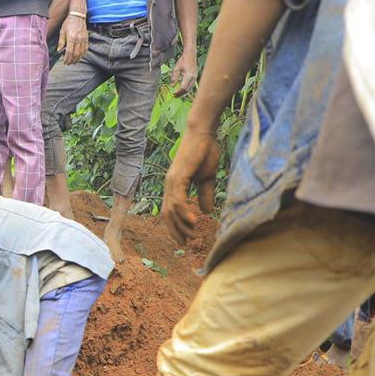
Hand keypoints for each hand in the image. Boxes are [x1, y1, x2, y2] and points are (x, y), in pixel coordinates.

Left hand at [58, 15, 88, 64]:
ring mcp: (83, 39)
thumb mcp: (62, 32)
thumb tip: (59, 50)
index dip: (67, 59)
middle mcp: (78, 39)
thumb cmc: (68, 23)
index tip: (64, 62)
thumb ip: (61, 42)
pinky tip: (80, 56)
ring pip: (81, 53)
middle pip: (76, 54)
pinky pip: (86, 49)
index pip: (69, 52)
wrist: (78, 15)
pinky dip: (83, 54)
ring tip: (73, 62)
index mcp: (71, 38)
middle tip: (68, 63)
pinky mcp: (86, 38)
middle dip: (72, 60)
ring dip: (77, 59)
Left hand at [161, 128, 220, 244]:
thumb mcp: (207, 178)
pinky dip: (183, 212)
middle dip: (177, 230)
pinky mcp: (177, 176)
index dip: (176, 227)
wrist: (204, 133)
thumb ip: (204, 194)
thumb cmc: (205, 152)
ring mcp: (172, 181)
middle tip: (189, 242)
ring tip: (193, 235)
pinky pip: (178, 199)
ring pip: (172, 210)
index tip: (185, 239)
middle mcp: (169, 186)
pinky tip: (193, 221)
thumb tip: (206, 211)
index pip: (170, 212)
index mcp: (175, 187)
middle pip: (168, 215)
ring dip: (182, 224)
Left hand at [170, 52, 198, 95]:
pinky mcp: (195, 77)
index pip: (183, 87)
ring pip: (190, 88)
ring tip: (177, 94)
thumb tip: (172, 85)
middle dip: (181, 94)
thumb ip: (174, 77)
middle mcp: (193, 77)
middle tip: (174, 96)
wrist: (191, 55)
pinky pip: (191, 85)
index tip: (173, 94)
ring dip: (183, 92)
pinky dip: (186, 89)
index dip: (178, 92)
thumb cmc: (183, 60)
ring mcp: (195, 77)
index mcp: (189, 75)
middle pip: (187, 90)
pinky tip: (181, 89)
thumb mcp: (176, 68)